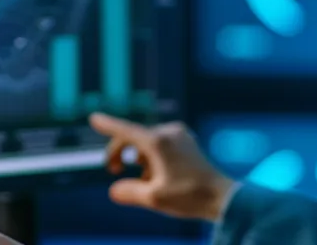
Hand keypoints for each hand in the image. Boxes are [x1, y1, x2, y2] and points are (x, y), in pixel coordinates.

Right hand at [90, 113, 237, 221]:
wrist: (222, 196)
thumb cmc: (189, 196)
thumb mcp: (153, 198)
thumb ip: (129, 192)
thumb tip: (115, 190)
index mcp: (158, 142)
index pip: (125, 130)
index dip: (107, 125)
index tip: (93, 117)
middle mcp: (169, 132)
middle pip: (134, 137)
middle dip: (121, 153)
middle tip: (113, 171)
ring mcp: (180, 135)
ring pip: (147, 143)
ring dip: (140, 160)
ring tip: (147, 182)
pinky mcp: (186, 142)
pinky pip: (160, 145)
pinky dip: (153, 158)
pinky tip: (158, 176)